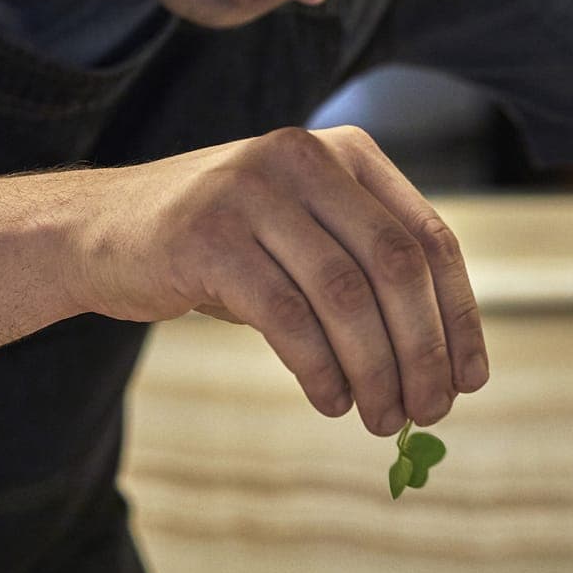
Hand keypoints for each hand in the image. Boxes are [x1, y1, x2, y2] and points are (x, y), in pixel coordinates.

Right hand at [67, 125, 485, 434]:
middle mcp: (303, 158)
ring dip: (375, 370)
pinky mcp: (207, 238)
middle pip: (395, 266)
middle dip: (423, 350)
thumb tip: (440, 368)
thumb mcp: (301, 238)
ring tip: (384, 420)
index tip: (471, 379)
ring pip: (346, 296)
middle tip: (431, 412)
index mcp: (345, 153)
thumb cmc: (220, 248)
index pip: (429, 238)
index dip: (458, 316)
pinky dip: (320, 370)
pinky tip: (331, 400)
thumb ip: (364, 276)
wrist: (100, 231)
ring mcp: (251, 192)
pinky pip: (287, 317)